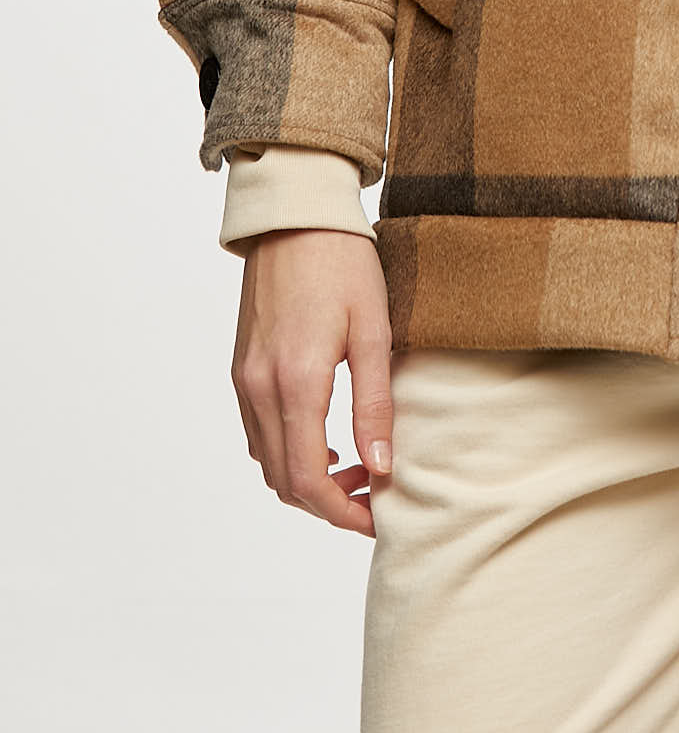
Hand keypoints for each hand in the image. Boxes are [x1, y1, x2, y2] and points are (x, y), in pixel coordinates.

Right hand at [231, 229, 394, 535]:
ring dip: (308, 479)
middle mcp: (259, 388)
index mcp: (295, 382)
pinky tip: (327, 439)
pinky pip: (258, 433)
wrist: (295, 216)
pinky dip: (288, 452)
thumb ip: (376, 404)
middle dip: (329, 502)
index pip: (308, 479)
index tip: (378, 517)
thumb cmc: (343, 263)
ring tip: (359, 464)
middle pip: (284, 481)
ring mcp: (244, 380)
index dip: (343, 512)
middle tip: (376, 492)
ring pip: (267, 462)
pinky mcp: (241, 368)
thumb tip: (383, 467)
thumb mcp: (374, 331)